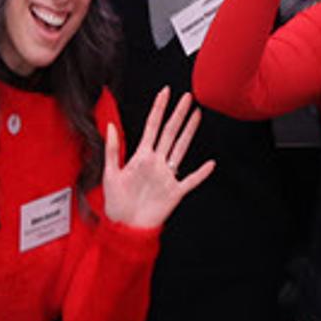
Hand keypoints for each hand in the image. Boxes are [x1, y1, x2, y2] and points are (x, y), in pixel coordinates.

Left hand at [98, 96, 215, 230]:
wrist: (124, 227)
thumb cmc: (116, 203)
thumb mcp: (109, 174)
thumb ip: (112, 150)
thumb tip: (110, 126)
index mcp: (141, 157)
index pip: (152, 127)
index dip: (159, 109)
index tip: (165, 92)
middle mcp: (156, 163)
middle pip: (170, 133)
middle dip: (179, 114)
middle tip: (188, 97)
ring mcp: (167, 176)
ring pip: (181, 149)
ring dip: (189, 132)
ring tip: (197, 115)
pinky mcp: (174, 192)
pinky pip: (190, 180)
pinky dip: (201, 173)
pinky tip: (210, 164)